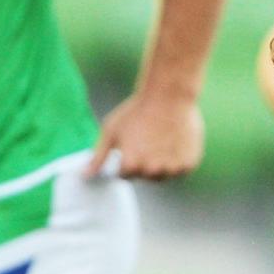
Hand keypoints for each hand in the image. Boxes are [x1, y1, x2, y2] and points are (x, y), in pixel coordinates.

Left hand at [85, 93, 204, 179]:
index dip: (126, 158)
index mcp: (131, 165)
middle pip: (145, 177)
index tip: (131, 142)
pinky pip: (180, 170)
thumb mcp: (111, 131)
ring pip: (164, 175)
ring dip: (162, 164)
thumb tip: (84, 176)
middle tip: (147, 139)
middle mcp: (152, 171)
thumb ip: (98, 157)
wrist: (169, 96)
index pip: (125, 175)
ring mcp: (172, 169)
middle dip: (144, 163)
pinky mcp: (188, 164)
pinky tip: (174, 141)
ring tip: (161, 140)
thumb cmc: (136, 111)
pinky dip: (178, 160)